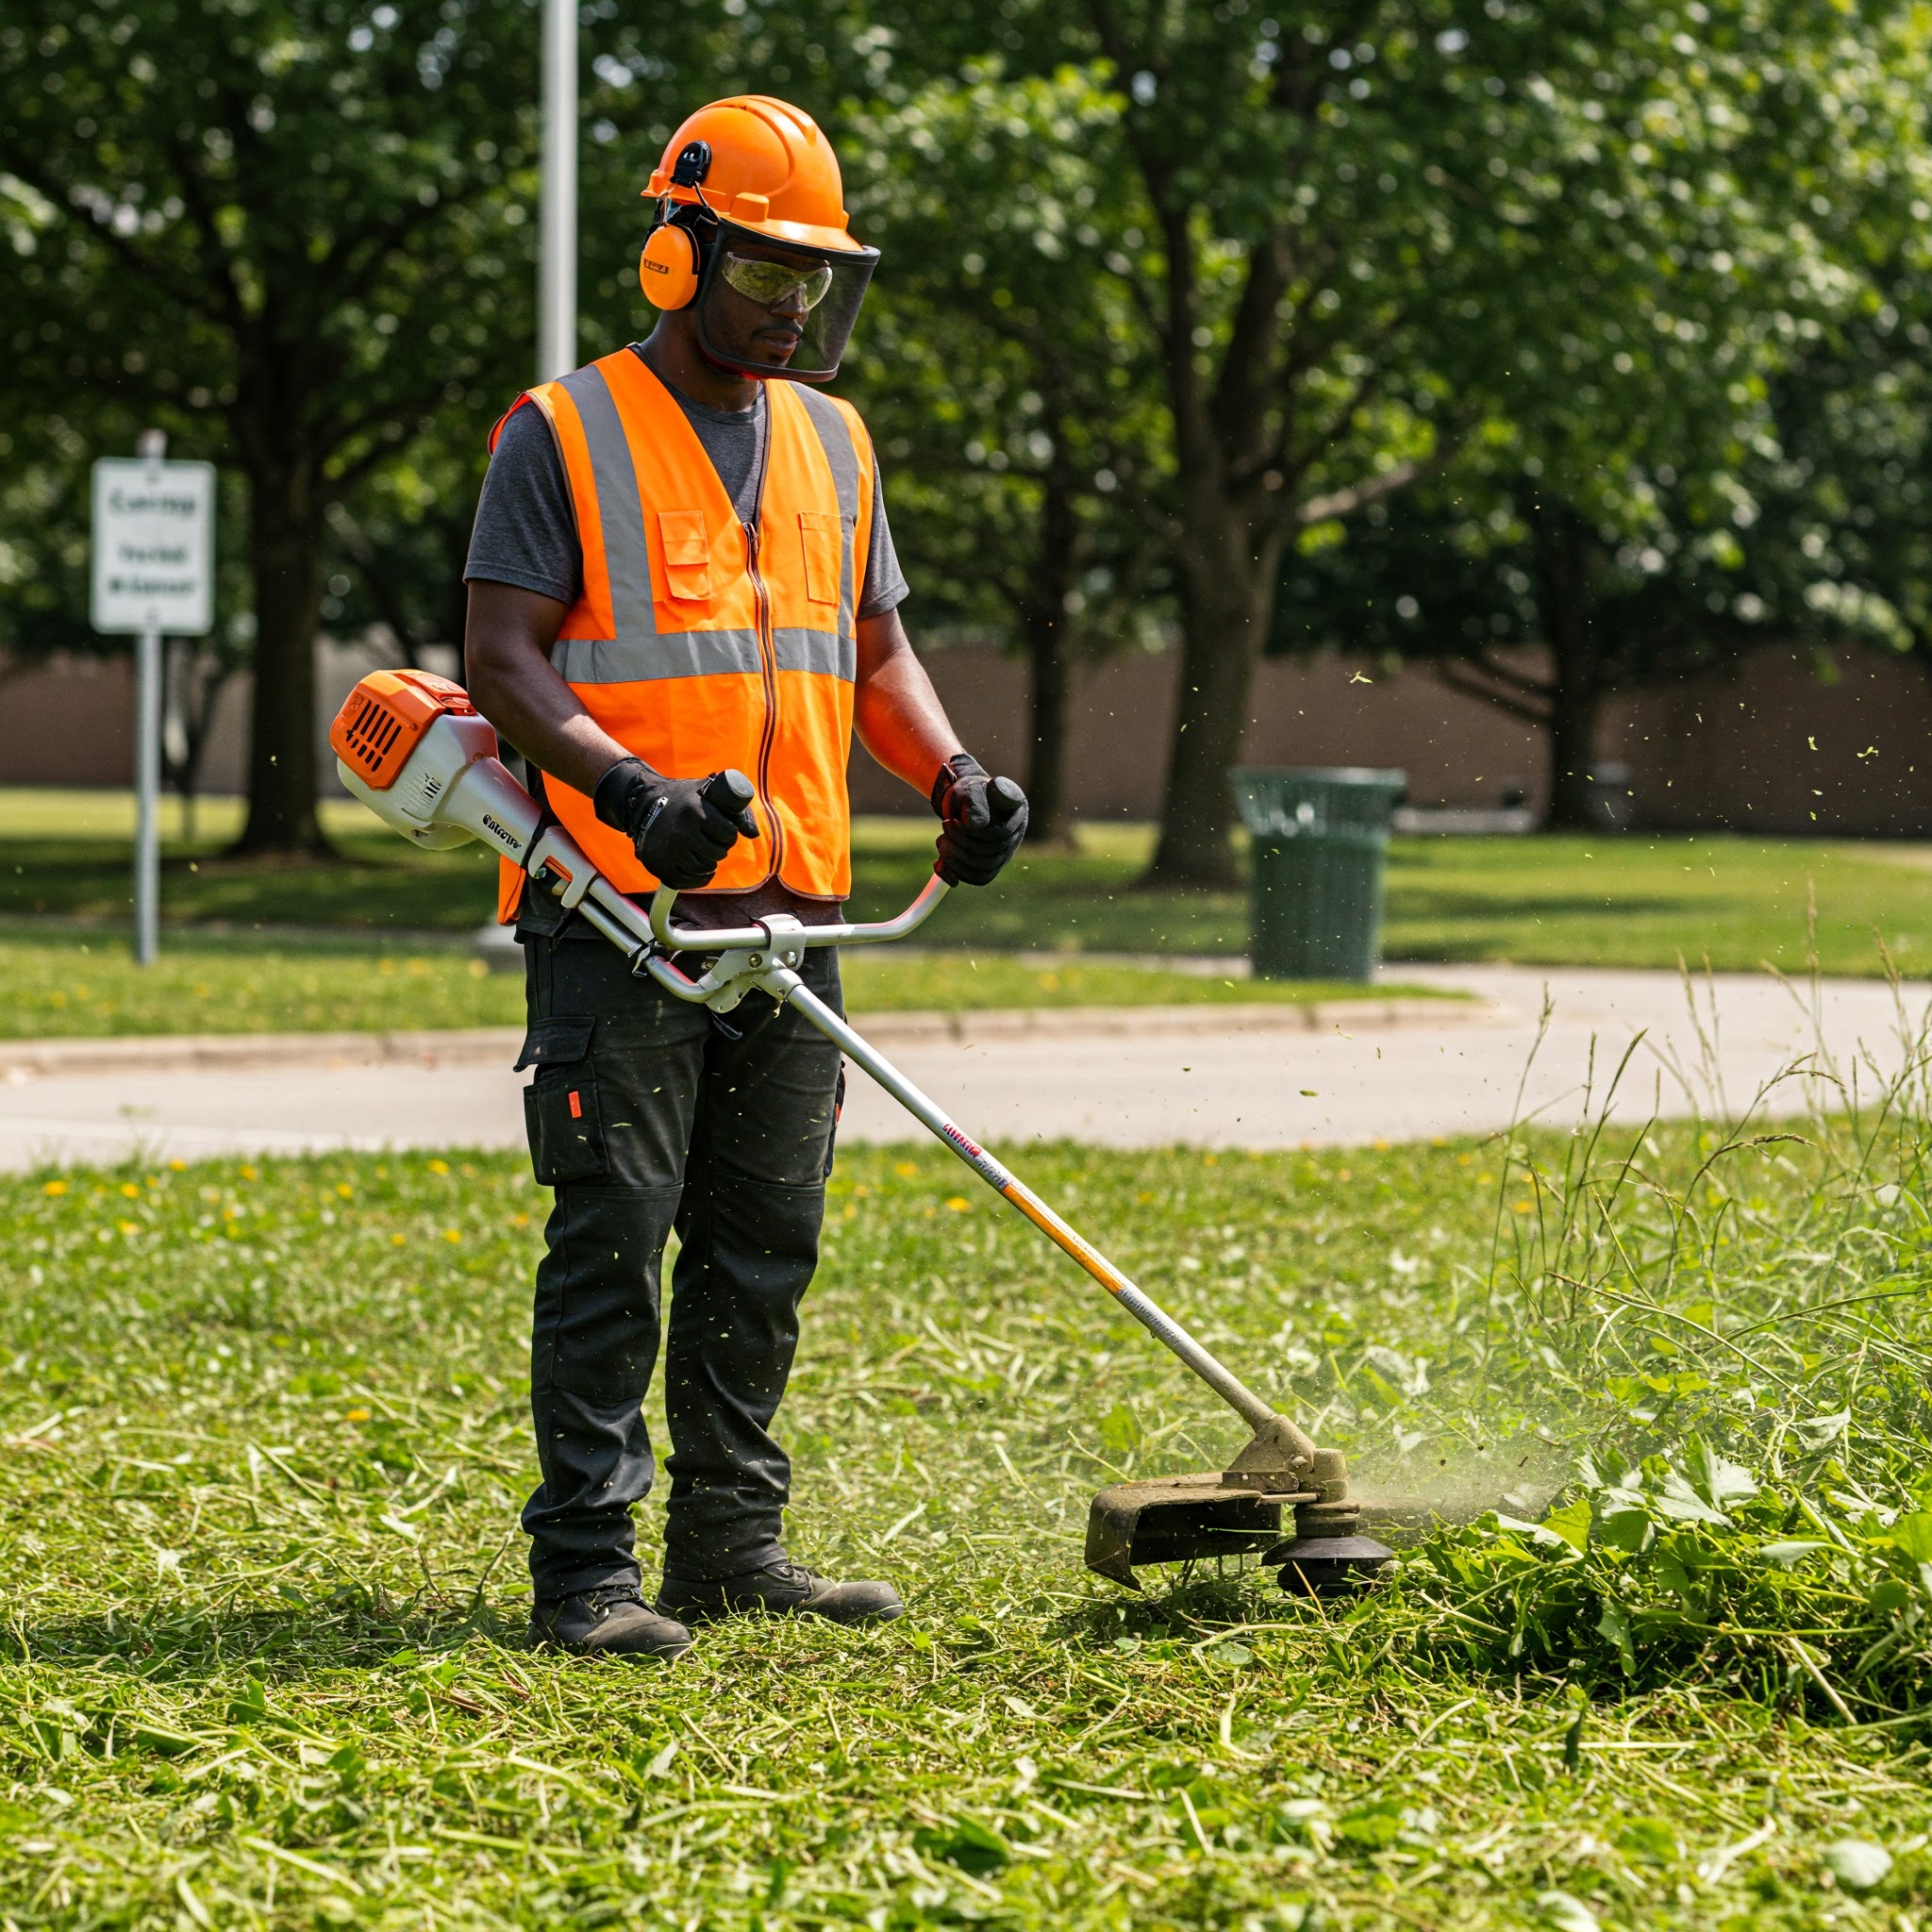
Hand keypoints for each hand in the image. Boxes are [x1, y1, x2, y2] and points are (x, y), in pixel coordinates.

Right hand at [594, 758, 758, 889]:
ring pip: (705, 868)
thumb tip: (753, 834)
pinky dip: (698, 877)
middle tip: (710, 840)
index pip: (728, 833)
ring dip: (709, 862)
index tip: (721, 828)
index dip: (728, 832)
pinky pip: (689, 881)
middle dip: (719, 847)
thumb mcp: (708, 792)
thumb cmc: (683, 798)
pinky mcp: (659, 866)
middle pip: (718, 853)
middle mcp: (681, 832)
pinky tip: (696, 865)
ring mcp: (669, 851)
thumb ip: (735, 809)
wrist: (642, 804)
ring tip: (701, 850)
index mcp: (695, 811)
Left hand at [930, 754, 1027, 886]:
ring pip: (985, 869)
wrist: (966, 800)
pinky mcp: (991, 865)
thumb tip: (975, 824)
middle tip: (944, 828)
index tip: (952, 820)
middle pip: (993, 854)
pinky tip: (941, 862)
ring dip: (957, 860)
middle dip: (962, 844)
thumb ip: (974, 801)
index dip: (974, 832)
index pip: (1002, 833)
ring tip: (941, 841)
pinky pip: (978, 878)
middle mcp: (1015, 836)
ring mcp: (1005, 852)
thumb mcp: (970, 790)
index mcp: (1017, 813)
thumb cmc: (970, 791)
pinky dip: (957, 873)